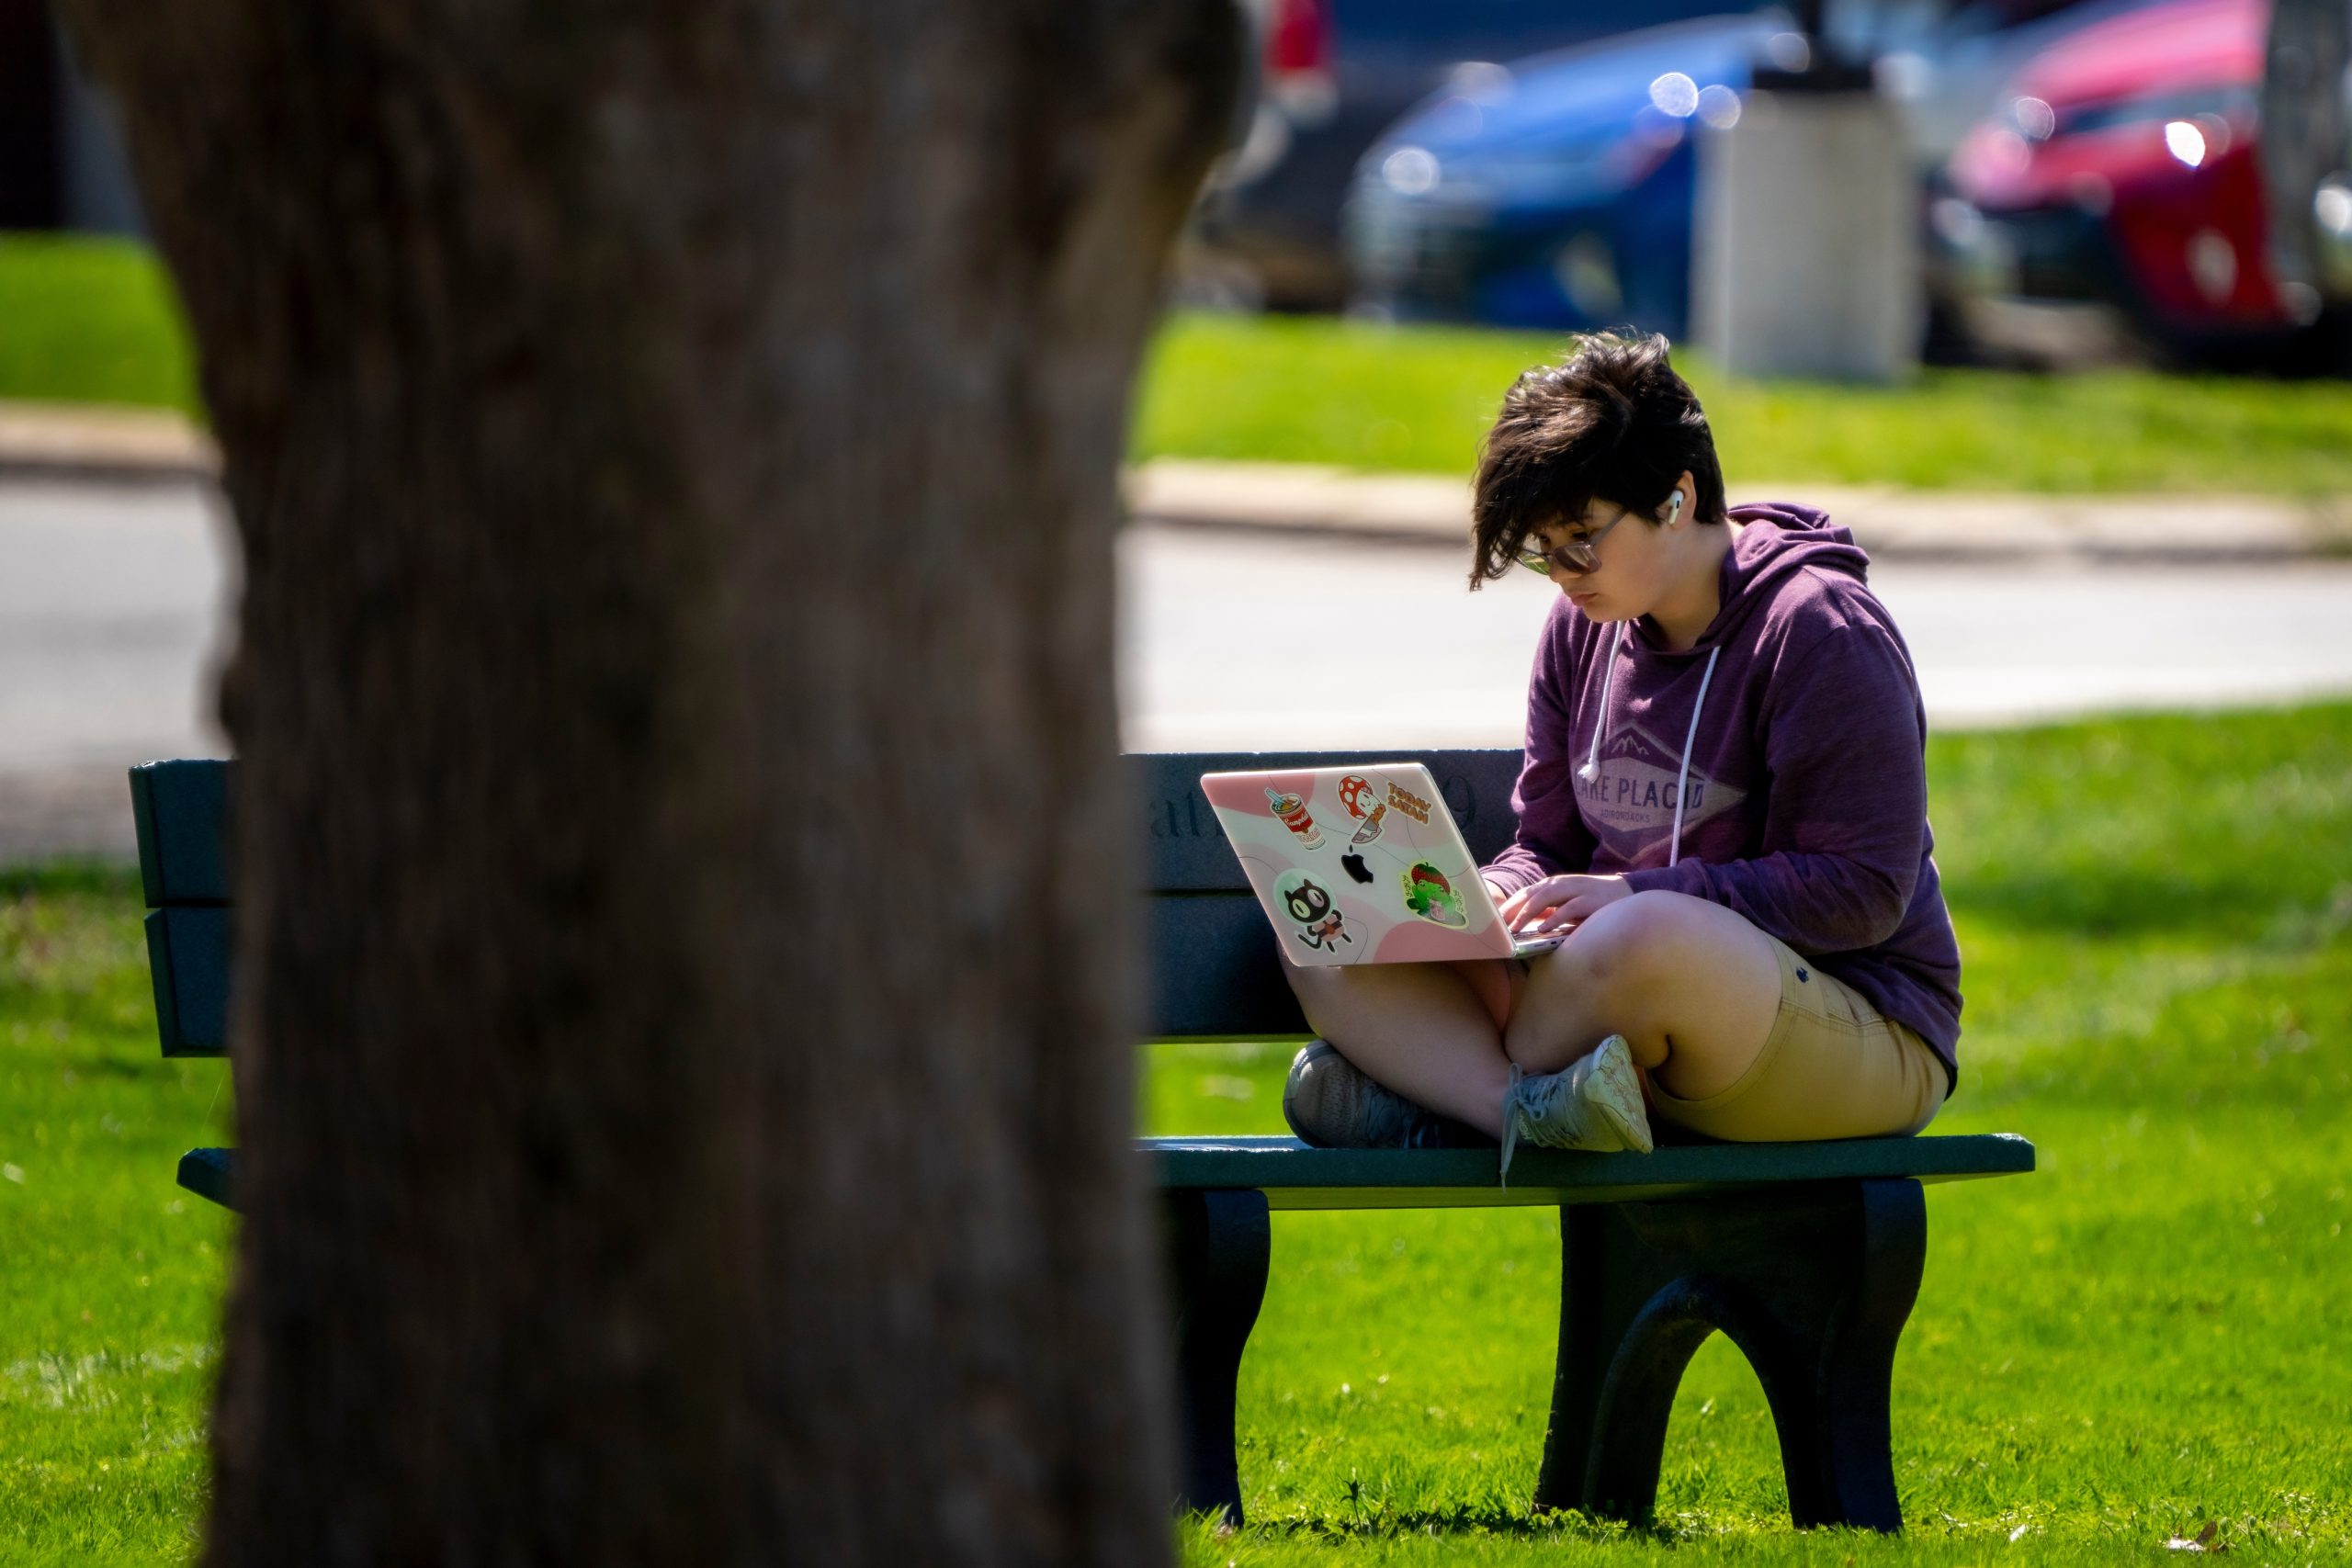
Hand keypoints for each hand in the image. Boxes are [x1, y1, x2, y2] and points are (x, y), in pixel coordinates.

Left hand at [1496, 873, 1632, 934]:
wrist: (1625, 893)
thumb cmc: (1591, 901)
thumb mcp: (1565, 903)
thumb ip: (1547, 911)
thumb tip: (1524, 925)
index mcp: (1553, 885)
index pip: (1525, 893)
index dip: (1508, 906)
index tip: (1492, 920)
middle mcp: (1561, 884)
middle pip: (1530, 894)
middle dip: (1512, 910)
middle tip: (1496, 926)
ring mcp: (1575, 890)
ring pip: (1545, 898)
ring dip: (1527, 913)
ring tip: (1513, 928)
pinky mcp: (1589, 901)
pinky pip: (1568, 909)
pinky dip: (1554, 918)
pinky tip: (1542, 928)